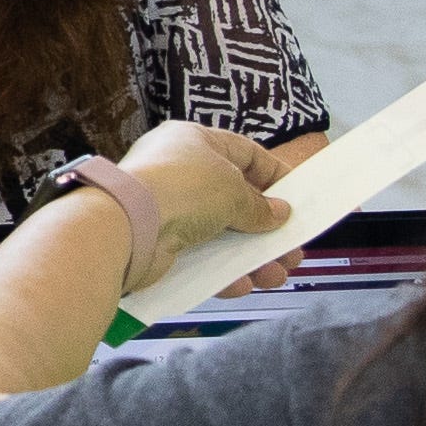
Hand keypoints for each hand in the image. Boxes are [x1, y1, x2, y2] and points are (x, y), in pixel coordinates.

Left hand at [121, 119, 290, 269]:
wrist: (126, 227)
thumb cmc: (180, 189)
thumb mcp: (234, 192)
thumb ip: (259, 206)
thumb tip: (278, 214)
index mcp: (193, 141)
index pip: (244, 153)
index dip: (274, 175)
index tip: (298, 197)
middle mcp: (178, 171)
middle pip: (233, 199)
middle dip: (265, 227)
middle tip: (291, 249)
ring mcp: (166, 207)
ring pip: (218, 234)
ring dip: (249, 256)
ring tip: (275, 274)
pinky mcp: (157, 242)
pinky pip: (198, 257)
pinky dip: (222, 271)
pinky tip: (243, 284)